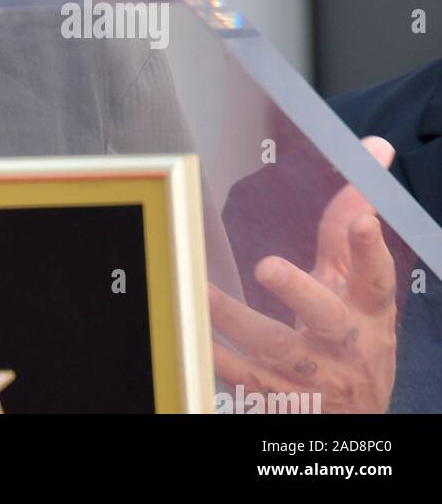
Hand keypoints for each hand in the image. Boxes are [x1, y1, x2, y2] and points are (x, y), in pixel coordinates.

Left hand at [209, 136, 397, 412]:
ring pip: (272, 349)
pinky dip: (216, 358)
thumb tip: (373, 147)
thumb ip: (349, 226)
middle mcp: (344, 347)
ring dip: (233, 319)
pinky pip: (243, 382)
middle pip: (324, 317)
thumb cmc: (351, 336)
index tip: (365, 223)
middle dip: (299, 291)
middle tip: (268, 266)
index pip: (376, 280)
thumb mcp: (357, 288)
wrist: (354, 418)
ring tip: (200, 290)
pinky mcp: (280, 401)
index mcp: (367, 314)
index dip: (372, 252)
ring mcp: (311, 379)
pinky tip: (189, 329)